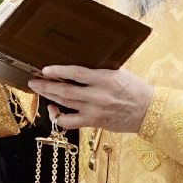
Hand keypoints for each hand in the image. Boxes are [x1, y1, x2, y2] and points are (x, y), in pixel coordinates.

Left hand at [29, 66, 152, 134]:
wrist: (148, 111)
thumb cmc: (135, 89)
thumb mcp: (120, 73)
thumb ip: (102, 68)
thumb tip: (83, 60)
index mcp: (105, 79)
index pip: (77, 73)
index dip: (58, 71)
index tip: (45, 69)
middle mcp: (98, 95)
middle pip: (65, 90)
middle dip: (46, 85)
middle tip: (33, 80)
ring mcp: (95, 110)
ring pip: (65, 104)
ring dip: (49, 97)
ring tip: (38, 89)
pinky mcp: (94, 122)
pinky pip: (69, 122)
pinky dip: (58, 116)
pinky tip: (54, 110)